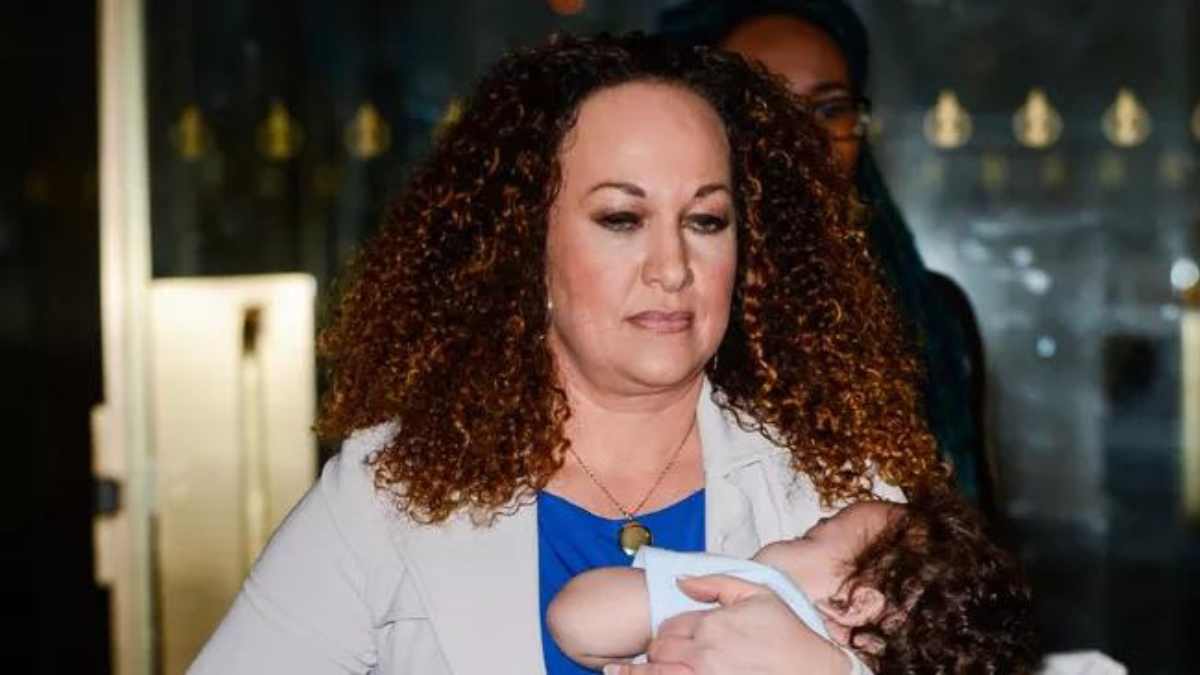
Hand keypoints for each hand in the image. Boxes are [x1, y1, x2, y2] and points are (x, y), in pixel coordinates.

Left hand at [604, 574, 849, 674]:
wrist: (812, 671)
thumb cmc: (787, 634)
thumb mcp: (758, 594)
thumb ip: (716, 583)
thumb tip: (681, 581)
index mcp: (711, 625)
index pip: (668, 628)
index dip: (663, 633)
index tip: (666, 639)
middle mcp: (703, 654)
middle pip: (659, 652)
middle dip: (653, 653)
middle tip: (651, 657)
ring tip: (615, 674)